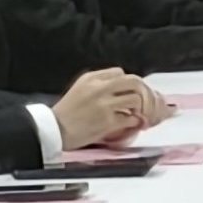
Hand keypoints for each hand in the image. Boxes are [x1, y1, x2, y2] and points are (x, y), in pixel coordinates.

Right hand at [53, 68, 168, 149]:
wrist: (55, 129)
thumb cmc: (68, 112)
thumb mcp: (81, 89)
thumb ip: (100, 85)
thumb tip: (125, 90)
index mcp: (91, 78)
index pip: (120, 73)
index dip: (131, 83)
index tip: (134, 92)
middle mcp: (99, 88)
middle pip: (134, 81)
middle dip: (144, 92)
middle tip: (146, 103)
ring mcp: (104, 105)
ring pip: (136, 99)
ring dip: (142, 108)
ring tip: (137, 114)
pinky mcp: (108, 122)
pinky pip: (132, 118)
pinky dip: (136, 122)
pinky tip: (132, 124)